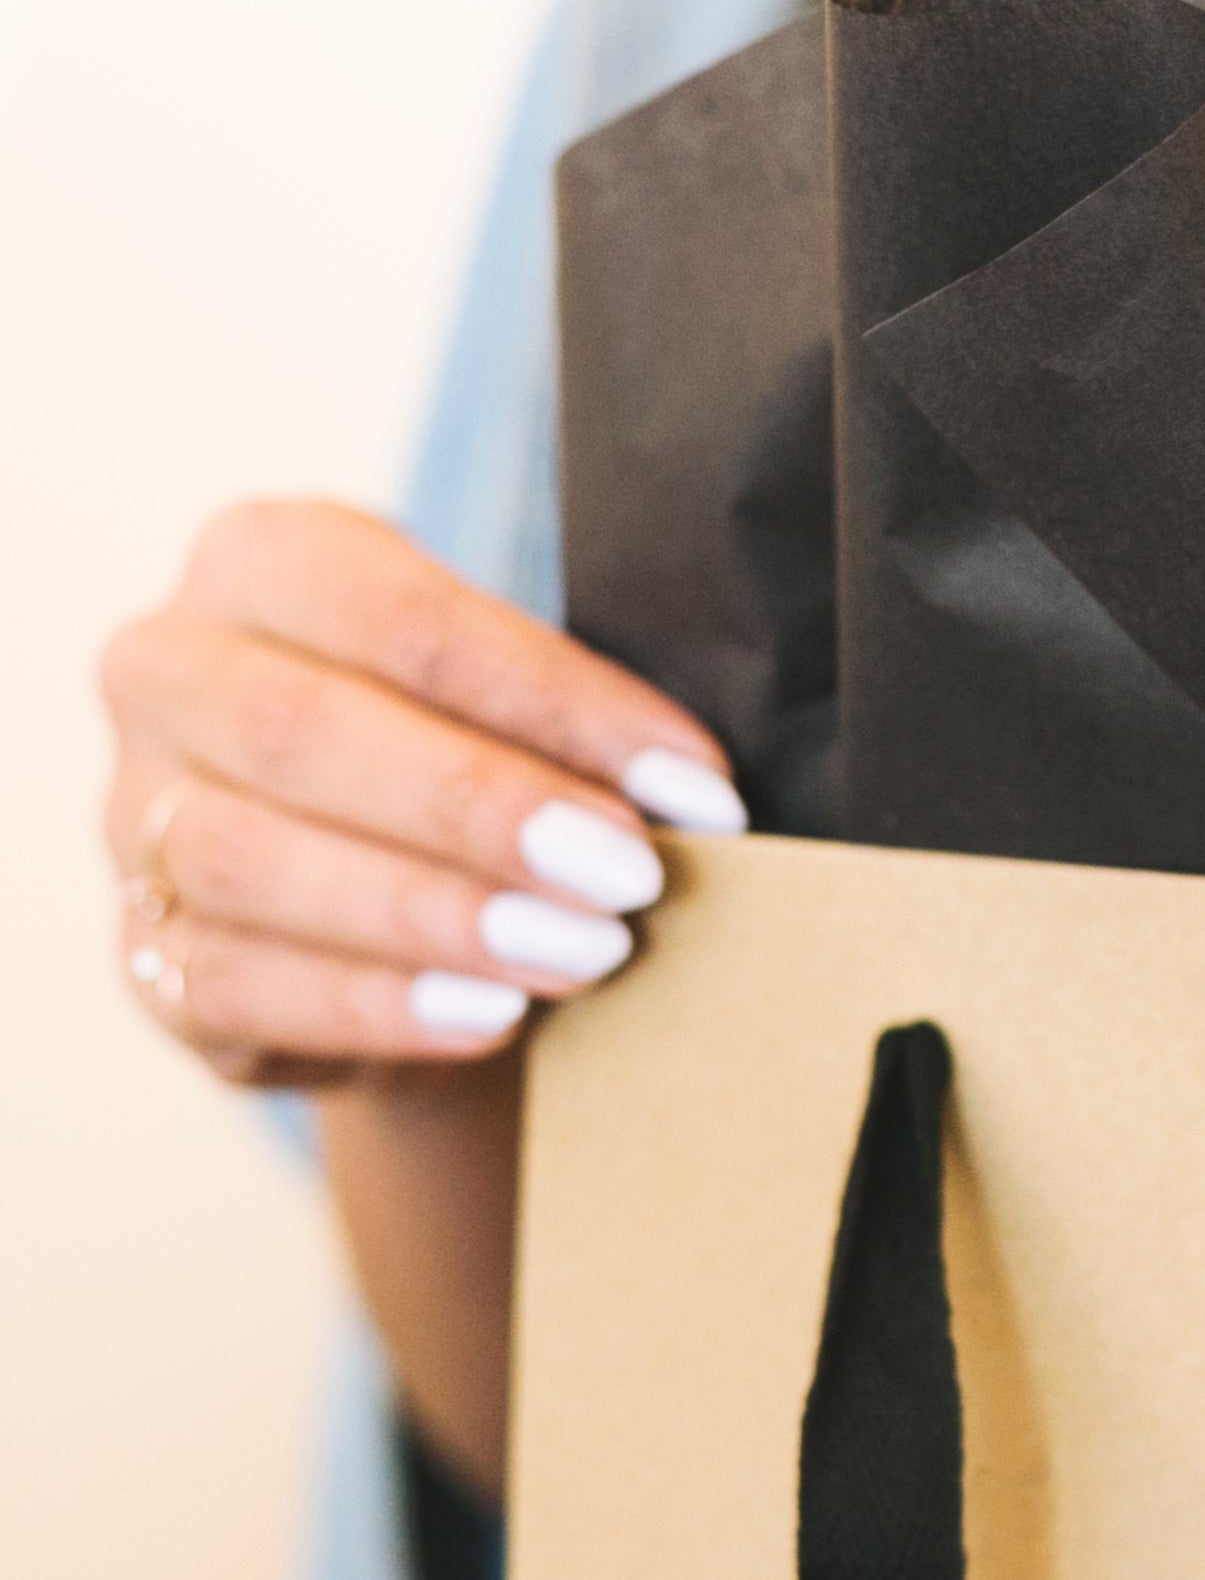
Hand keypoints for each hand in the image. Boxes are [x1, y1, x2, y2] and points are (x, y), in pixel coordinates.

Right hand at [95, 498, 741, 1088]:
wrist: (390, 889)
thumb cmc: (475, 751)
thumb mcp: (513, 696)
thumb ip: (567, 722)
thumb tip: (691, 800)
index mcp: (265, 561)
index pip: (403, 619)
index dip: (556, 704)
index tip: (696, 785)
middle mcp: (169, 672)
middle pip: (300, 732)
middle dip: (481, 809)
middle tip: (628, 878)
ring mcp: (133, 813)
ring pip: (250, 860)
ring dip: (434, 914)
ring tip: (581, 954)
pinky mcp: (145, 951)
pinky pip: (233, 982)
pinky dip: (371, 1005)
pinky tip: (489, 1019)